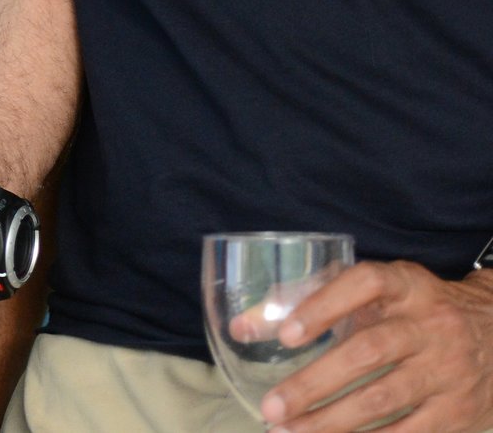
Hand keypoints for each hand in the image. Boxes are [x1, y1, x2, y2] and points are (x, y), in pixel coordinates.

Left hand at [258, 260, 492, 432]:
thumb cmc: (419, 311)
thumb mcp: (385, 292)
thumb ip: (321, 299)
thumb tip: (245, 325)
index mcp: (408, 285)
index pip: (364, 284)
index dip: (323, 306)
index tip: (286, 335)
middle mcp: (430, 325)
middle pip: (368, 352)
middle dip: (316, 383)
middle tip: (273, 408)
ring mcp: (447, 371)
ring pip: (385, 400)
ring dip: (333, 423)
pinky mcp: (458, 413)